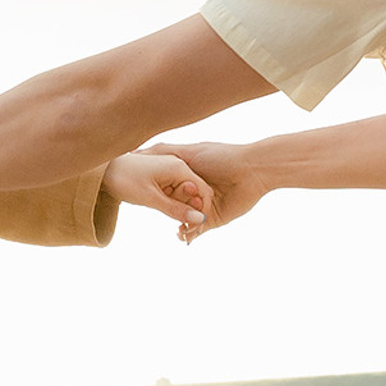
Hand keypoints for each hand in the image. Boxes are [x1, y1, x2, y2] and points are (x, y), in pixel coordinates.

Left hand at [103, 149, 211, 231]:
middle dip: (192, 212)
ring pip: (184, 194)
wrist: (102, 170)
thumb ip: (176, 209)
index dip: (202, 211)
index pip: (203, 191)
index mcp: (179, 168)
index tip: (194, 228)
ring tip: (175, 226)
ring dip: (181, 209)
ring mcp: (169, 170)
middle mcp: (177, 166)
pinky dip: (173, 203)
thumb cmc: (124, 180)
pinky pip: (174, 191)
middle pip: (195, 193)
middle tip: (183, 231)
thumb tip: (199, 220)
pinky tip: (164, 211)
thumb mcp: (151, 198)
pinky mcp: (161, 175)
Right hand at [147, 141, 269, 238]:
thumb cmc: (221, 157)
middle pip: (173, 206)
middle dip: (167, 212)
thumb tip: (134, 153)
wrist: (252, 170)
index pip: (165, 188)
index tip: (145, 196)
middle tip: (162, 213)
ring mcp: (203, 207)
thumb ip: (161, 151)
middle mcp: (194, 192)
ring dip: (178, 225)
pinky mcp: (214, 219)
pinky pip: (198, 229)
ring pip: (184, 220)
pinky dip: (190, 234)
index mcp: (187, 176)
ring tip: (177, 229)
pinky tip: (184, 234)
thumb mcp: (187, 152)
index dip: (157, 193)